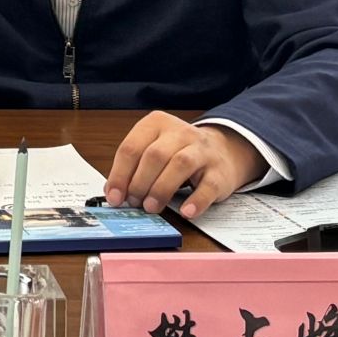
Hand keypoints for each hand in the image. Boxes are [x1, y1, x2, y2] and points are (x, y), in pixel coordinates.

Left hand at [106, 113, 263, 218]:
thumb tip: (113, 193)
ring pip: (179, 165)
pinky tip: (185, 212)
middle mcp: (181, 132)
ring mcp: (203, 150)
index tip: (114, 196)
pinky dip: (196, 201)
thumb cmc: (179, 153)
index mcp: (156, 124)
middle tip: (134, 203)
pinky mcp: (221, 171)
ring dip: (161, 189)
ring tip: (151, 208)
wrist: (224, 151)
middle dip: (139, 183)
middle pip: (154, 156)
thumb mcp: (154, 151)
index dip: (119, 174)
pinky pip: (208, 186)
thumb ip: (134, 168)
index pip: (131, 147)